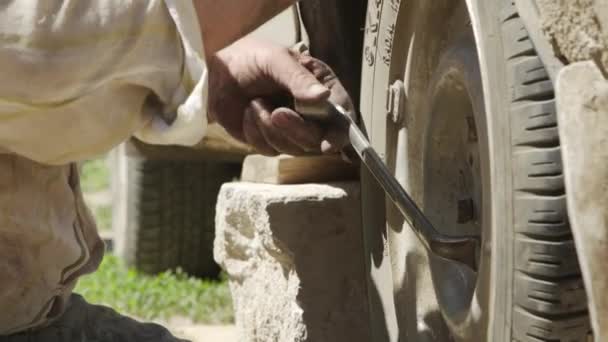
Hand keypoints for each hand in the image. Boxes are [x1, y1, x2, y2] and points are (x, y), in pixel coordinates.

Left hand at [207, 38, 354, 155]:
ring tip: (255, 103)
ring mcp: (291, 129)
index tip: (329, 145)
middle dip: (297, 129)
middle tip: (277, 113)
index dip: (341, 134)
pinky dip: (255, 132)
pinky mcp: (270, 141)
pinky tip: (248, 112)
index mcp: (321, 87)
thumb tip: (323, 97)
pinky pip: (269, 149)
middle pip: (319, 138)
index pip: (341, 115)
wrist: (218, 72)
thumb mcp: (275, 60)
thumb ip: (298, 79)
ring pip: (294, 147)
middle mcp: (312, 112)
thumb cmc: (251, 58)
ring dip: (270, 128)